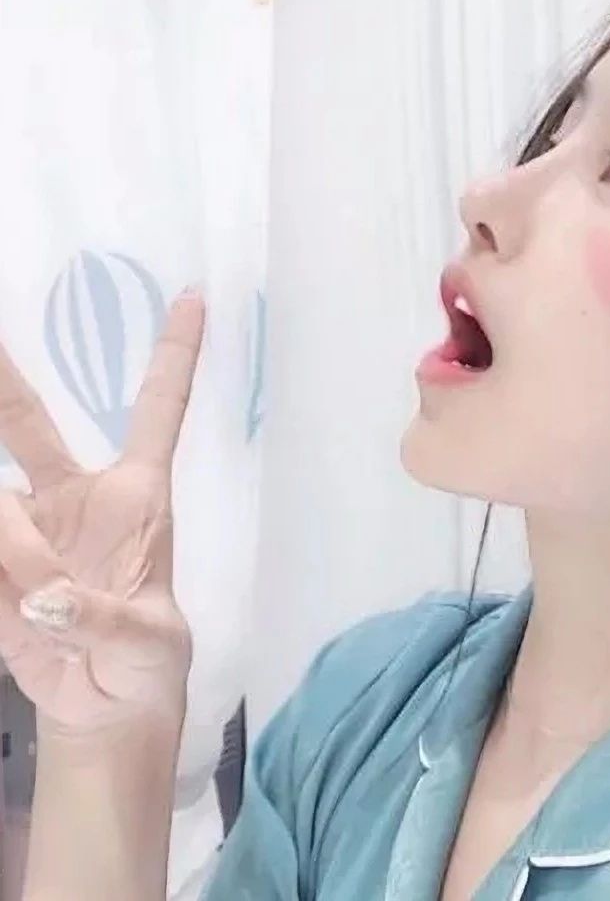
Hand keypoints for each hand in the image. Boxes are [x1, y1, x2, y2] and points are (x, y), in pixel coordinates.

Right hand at [0, 291, 204, 742]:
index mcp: (137, 498)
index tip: (197, 295)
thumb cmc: (146, 663)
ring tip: (33, 595)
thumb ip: (96, 618)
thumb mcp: (143, 641)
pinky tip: (13, 593)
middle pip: (31, 425)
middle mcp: (76, 499)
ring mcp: (26, 531)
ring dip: (6, 529)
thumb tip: (42, 598)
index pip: (159, 410)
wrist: (101, 707)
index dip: (177, 354)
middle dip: (2, 384)